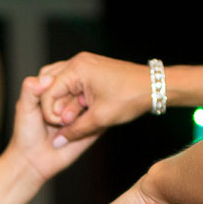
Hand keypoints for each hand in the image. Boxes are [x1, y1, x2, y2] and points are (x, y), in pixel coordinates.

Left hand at [8, 75, 97, 180]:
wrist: (35, 161)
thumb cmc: (26, 134)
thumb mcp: (24, 108)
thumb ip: (30, 89)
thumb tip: (47, 77)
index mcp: (55, 90)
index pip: (66, 76)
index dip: (61, 86)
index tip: (51, 100)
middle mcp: (70, 99)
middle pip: (81, 87)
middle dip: (69, 100)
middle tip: (57, 117)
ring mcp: (82, 112)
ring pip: (91, 100)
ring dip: (77, 111)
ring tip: (63, 123)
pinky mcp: (91, 126)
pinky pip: (97, 118)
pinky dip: (88, 121)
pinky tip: (73, 127)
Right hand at [36, 52, 151, 140]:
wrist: (154, 86)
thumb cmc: (130, 97)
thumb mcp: (100, 118)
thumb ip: (75, 130)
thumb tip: (57, 141)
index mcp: (77, 69)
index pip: (48, 92)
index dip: (51, 113)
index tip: (61, 126)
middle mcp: (77, 61)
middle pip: (48, 83)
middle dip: (55, 105)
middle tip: (66, 122)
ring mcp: (84, 64)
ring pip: (58, 83)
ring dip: (62, 101)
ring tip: (72, 117)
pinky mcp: (90, 69)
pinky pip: (71, 82)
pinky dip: (70, 97)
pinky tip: (79, 110)